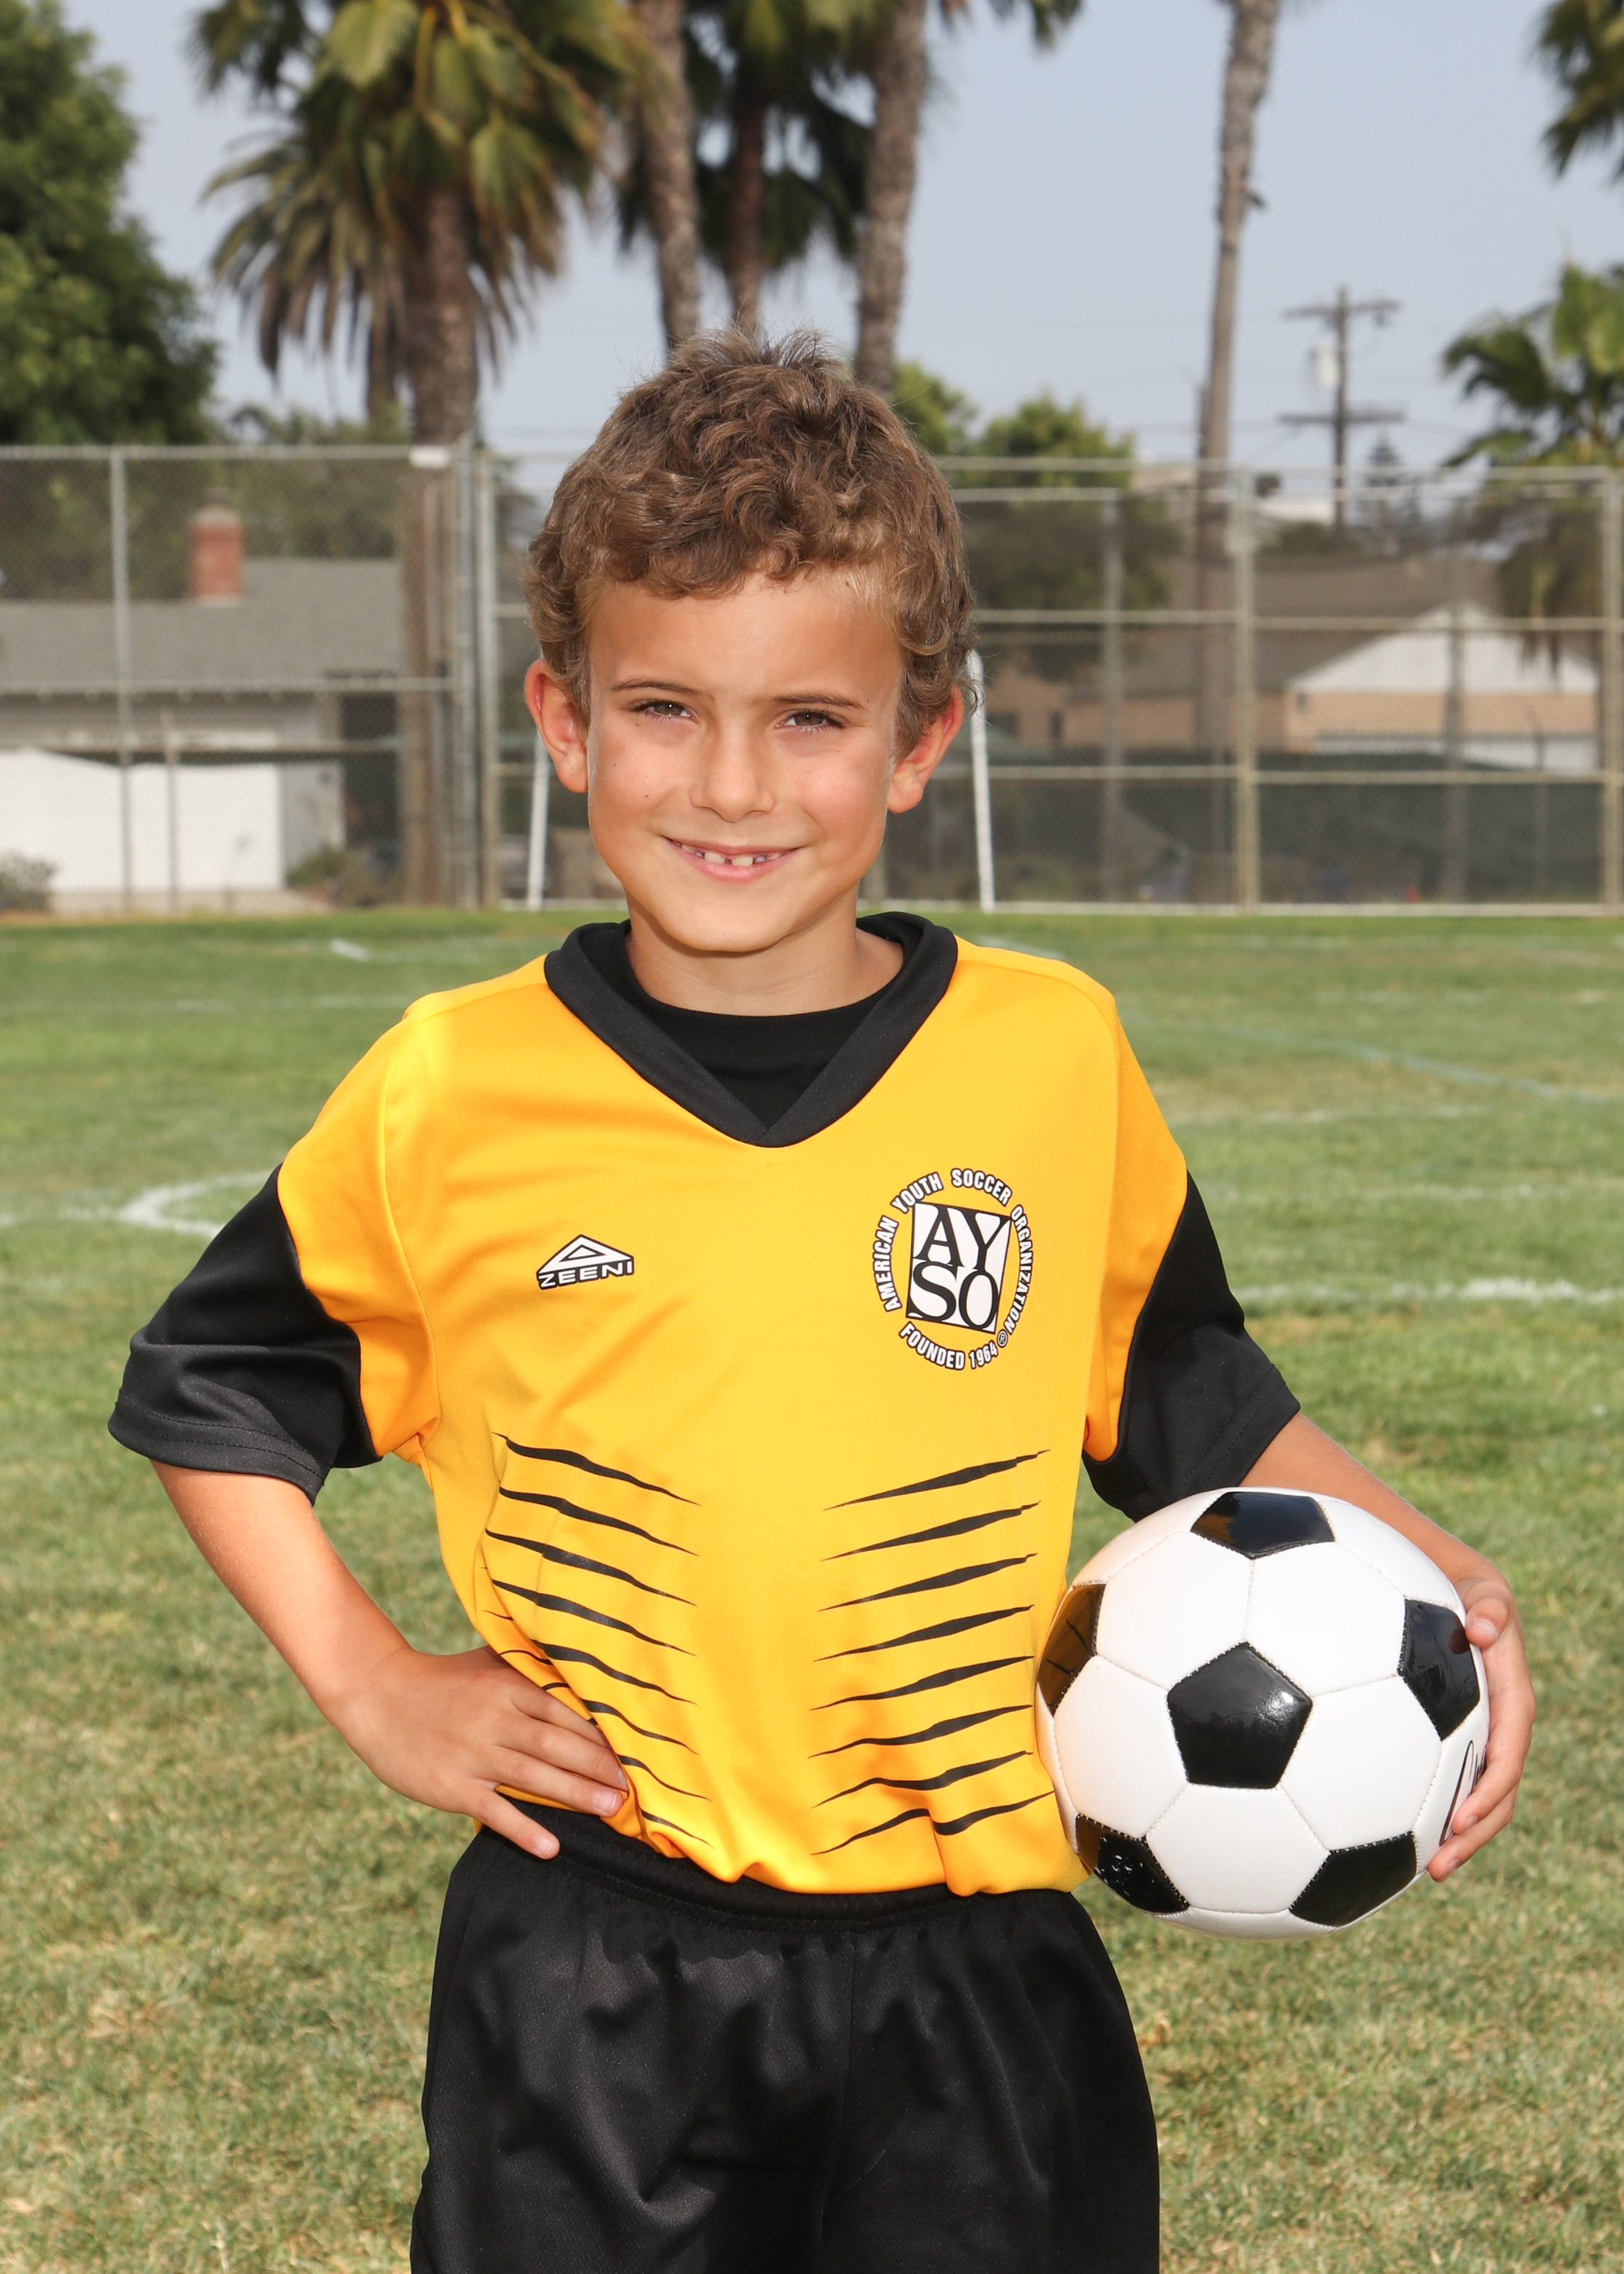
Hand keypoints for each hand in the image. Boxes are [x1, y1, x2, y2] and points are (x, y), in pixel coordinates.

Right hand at [327, 1641, 626, 1858]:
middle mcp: (494, 1719)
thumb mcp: (485, 1663)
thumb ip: (527, 1666)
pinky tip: (550, 1847)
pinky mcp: (452, 1786)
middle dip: (599, 1766)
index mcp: (506, 1687)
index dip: (601, 1733)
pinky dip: (523, 1829)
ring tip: (611, 1809)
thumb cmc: (441, 1680)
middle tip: (635, 1787)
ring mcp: (473, 1755)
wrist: (378, 1696)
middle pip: (558, 1745)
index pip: (565, 1711)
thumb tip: (576, 1663)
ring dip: (575, 1794)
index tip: (632, 1750)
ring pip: (534, 1776)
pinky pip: (494, 1811)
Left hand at [1428, 1568, 1533, 1880]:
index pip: (1508, 1757)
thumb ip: (1489, 1607)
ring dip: (1455, 1837)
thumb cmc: (1469, 1593)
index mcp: (1511, 1704)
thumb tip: (1483, 1628)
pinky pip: (1448, 1783)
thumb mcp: (1485, 1594)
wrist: (1458, 1593)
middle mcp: (1499, 1729)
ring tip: (1424, 1870)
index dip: (1489, 1792)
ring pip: (1474, 1798)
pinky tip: (1394, 1837)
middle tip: (1438, 1866)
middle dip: (1474, 1835)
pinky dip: (1431, 1811)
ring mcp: (1477, 1739)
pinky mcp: (1452, 1741)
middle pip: (1496, 1795)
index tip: (1461, 1821)